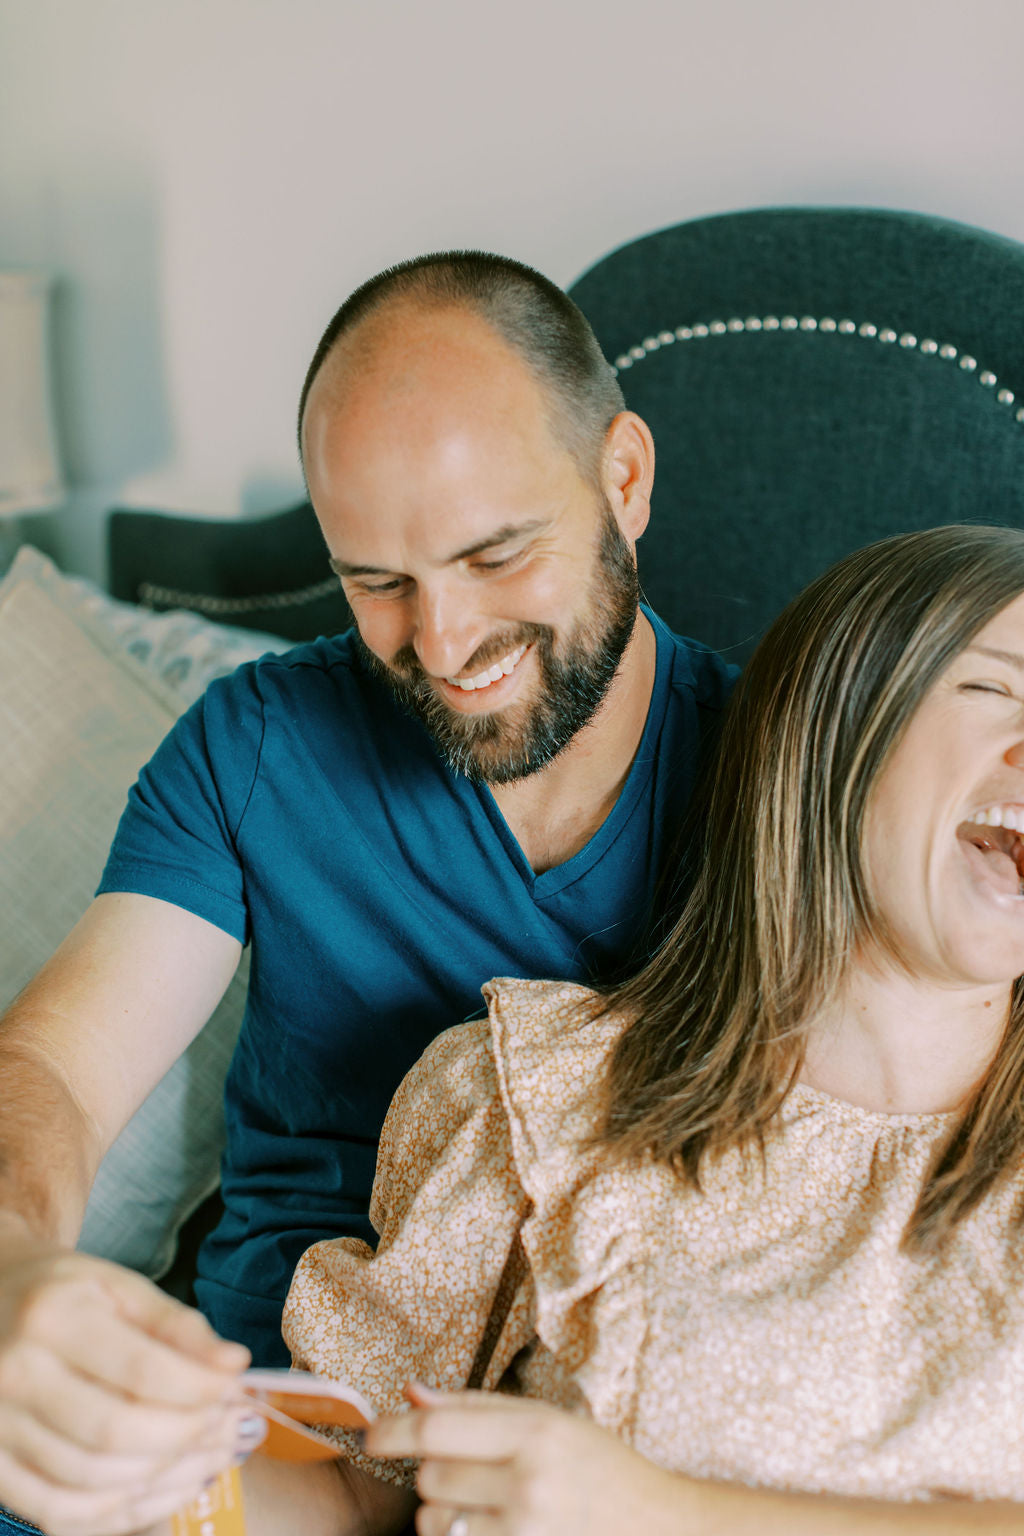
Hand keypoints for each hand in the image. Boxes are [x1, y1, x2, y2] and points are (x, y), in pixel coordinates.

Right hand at [0, 1232, 258, 1535]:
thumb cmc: (65, 1293)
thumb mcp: (119, 1287)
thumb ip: (176, 1325)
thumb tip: (233, 1364)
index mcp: (52, 1318)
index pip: (139, 1370)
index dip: (199, 1388)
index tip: (237, 1388)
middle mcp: (16, 1376)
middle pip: (116, 1432)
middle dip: (189, 1437)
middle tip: (233, 1429)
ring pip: (92, 1481)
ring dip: (166, 1478)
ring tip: (212, 1458)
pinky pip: (60, 1513)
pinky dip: (121, 1513)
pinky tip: (164, 1489)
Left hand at [365, 1384, 684, 1535]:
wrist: (658, 1529)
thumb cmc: (600, 1469)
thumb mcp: (548, 1422)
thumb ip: (476, 1407)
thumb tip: (409, 1392)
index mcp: (536, 1434)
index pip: (436, 1430)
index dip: (392, 1430)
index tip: (372, 1431)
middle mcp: (528, 1485)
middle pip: (431, 1477)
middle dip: (436, 1472)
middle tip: (471, 1470)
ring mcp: (525, 1534)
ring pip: (435, 1523)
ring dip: (444, 1514)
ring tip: (488, 1506)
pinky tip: (493, 1529)